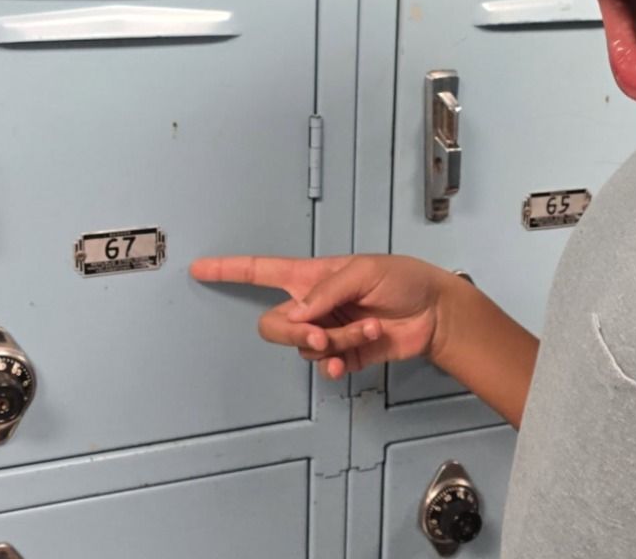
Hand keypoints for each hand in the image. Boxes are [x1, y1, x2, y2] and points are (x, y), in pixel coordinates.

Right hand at [191, 253, 458, 378]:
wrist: (435, 313)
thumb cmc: (404, 279)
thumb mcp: (365, 271)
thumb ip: (326, 293)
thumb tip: (296, 316)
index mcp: (314, 277)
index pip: (262, 272)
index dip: (231, 270)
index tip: (200, 268)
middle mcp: (315, 305)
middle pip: (275, 325)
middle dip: (295, 333)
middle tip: (323, 334)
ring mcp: (328, 331)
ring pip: (304, 348)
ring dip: (335, 343)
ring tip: (368, 328)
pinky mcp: (344, 355)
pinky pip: (322, 366)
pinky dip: (333, 365)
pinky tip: (347, 361)